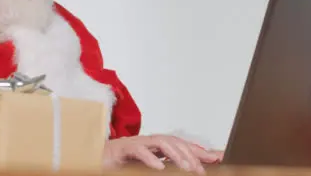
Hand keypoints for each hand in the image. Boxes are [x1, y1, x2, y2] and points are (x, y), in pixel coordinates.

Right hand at [103, 135, 222, 174]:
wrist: (93, 160)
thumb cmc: (120, 165)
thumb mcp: (147, 167)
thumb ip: (164, 166)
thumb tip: (185, 169)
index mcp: (155, 148)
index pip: (181, 146)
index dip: (199, 150)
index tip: (217, 157)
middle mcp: (148, 143)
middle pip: (174, 141)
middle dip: (190, 153)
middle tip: (202, 169)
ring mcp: (135, 144)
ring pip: (160, 142)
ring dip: (175, 154)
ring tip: (186, 168)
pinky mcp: (122, 150)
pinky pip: (138, 151)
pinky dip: (149, 159)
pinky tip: (159, 169)